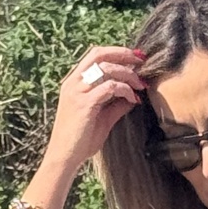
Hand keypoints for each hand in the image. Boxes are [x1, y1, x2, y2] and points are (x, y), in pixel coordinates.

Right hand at [43, 46, 146, 175]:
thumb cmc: (80, 139)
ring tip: (140, 85)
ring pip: (106, 68)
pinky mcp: (84, 103)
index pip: (95, 55)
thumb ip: (116, 105)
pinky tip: (132, 99)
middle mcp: (73, 82)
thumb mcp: (102, 118)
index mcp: (74, 82)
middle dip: (123, 54)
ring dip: (128, 74)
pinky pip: (110, 87)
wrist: (65, 156)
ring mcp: (77, 92)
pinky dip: (125, 90)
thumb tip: (133, 97)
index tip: (135, 58)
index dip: (116, 52)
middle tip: (142, 61)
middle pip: (99, 54)